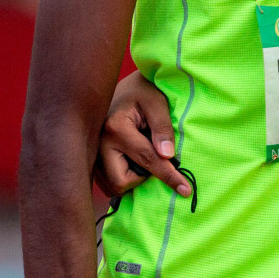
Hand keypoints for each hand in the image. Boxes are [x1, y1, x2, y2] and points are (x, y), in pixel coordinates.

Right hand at [93, 71, 190, 199]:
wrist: (123, 87)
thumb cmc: (143, 91)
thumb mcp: (158, 103)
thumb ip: (163, 128)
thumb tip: (167, 156)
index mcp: (116, 128)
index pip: (147, 160)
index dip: (168, 176)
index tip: (186, 190)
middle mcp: (99, 144)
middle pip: (121, 182)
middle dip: (141, 180)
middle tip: (154, 162)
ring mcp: (93, 153)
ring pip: (112, 185)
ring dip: (132, 179)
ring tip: (142, 158)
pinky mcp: (92, 158)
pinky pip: (107, 181)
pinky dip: (123, 177)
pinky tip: (132, 161)